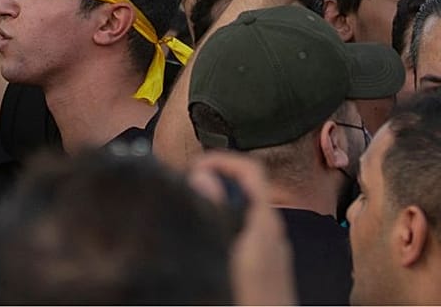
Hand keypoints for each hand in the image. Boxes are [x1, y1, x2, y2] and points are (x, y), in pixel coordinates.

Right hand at [188, 151, 295, 306]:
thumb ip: (215, 214)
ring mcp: (270, 252)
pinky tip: (202, 246)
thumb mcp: (225, 253)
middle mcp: (272, 233)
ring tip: (187, 214)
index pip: (250, 171)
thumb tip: (204, 176)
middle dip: (211, 184)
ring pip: (242, 212)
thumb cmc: (251, 300)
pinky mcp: (264, 269)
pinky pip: (242, 234)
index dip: (220, 160)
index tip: (193, 168)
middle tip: (182, 191)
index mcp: (264, 224)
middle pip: (243, 190)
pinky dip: (221, 228)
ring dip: (215, 206)